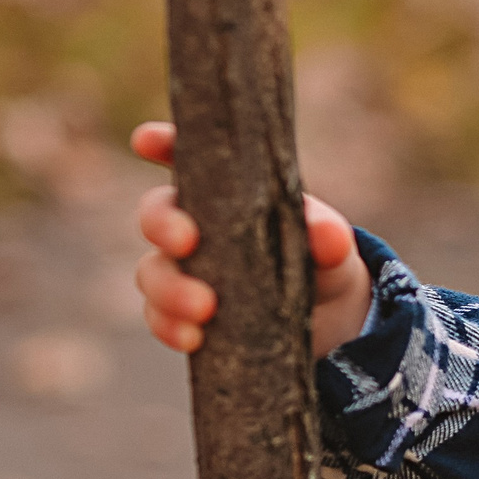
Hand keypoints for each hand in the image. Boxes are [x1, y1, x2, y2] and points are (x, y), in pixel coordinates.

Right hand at [130, 121, 373, 359]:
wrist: (327, 322)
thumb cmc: (320, 261)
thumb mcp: (332, 247)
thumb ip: (329, 236)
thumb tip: (326, 233)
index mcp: (226, 191)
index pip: (185, 157)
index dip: (161, 143)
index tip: (146, 140)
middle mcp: (194, 225)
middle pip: (155, 214)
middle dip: (162, 224)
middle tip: (187, 241)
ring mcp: (182, 271)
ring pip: (152, 271)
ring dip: (170, 289)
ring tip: (204, 308)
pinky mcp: (180, 314)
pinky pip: (159, 317)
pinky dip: (170, 327)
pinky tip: (193, 338)